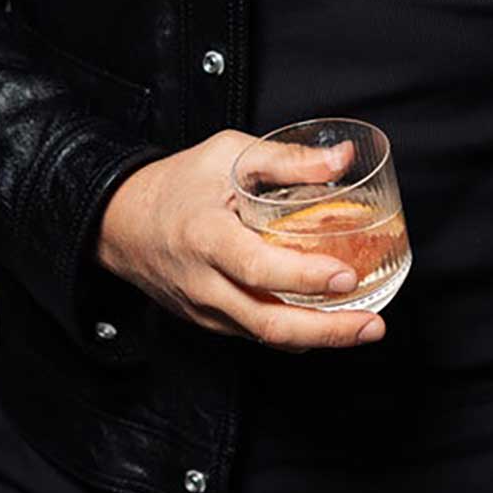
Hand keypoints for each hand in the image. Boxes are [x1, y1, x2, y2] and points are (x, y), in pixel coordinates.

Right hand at [96, 130, 386, 350]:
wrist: (120, 223)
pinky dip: (295, 333)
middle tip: (373, 325)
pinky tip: (328, 323)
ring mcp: (205, 309)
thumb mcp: (228, 154)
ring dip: (319, 338)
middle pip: (268, 323)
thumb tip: (343, 160)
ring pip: (265, 337)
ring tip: (365, 326)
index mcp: (206, 237)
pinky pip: (256, 333)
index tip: (347, 276)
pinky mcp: (209, 321)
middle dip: (328, 331)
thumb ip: (287, 159)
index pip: (257, 268)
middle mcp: (203, 283)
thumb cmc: (176, 184)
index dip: (304, 278)